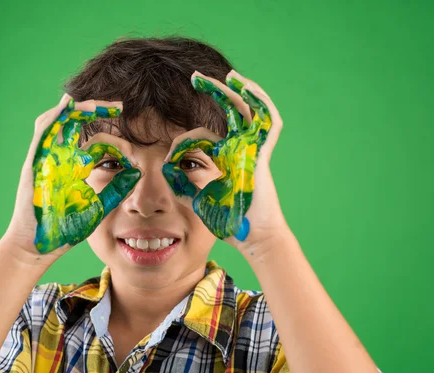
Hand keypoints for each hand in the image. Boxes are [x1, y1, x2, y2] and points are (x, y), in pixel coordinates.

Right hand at [5, 94, 140, 261]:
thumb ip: (117, 190)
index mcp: (73, 166)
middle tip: (117, 106)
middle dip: (94, 110)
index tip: (129, 136)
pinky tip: (68, 106)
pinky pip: (43, 133)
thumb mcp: (99, 206)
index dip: (110, 132)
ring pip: (57, 121)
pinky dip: (54, 117)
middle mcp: (58, 158)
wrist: (38, 246)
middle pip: (73, 123)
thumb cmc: (65, 229)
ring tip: (97, 104)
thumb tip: (138, 172)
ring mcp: (45, 158)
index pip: (91, 139)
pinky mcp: (34, 163)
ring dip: (76, 109)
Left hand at [162, 70, 288, 253]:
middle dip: (214, 91)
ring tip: (227, 75)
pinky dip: (261, 102)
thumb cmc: (227, 222)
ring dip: (240, 90)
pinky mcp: (263, 153)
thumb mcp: (196, 200)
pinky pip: (269, 122)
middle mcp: (239, 148)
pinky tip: (245, 88)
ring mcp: (252, 149)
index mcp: (223, 158)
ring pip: (250, 110)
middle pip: (229, 110)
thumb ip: (181, 184)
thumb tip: (164, 167)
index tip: (167, 156)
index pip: (200, 137)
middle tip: (195, 77)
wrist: (251, 236)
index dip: (181, 141)